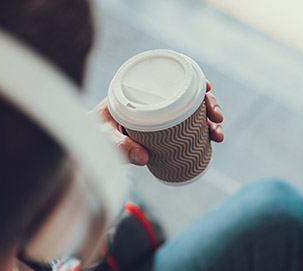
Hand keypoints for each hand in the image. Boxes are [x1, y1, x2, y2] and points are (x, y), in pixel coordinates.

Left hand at [90, 80, 224, 165]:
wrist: (84, 146)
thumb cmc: (89, 135)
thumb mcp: (103, 138)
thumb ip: (120, 146)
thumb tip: (144, 158)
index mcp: (138, 91)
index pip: (170, 79)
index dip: (193, 82)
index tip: (206, 89)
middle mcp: (153, 102)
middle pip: (188, 97)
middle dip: (208, 105)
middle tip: (217, 118)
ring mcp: (159, 118)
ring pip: (191, 114)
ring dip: (209, 123)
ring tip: (218, 135)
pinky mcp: (162, 134)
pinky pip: (185, 130)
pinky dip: (200, 135)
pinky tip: (211, 141)